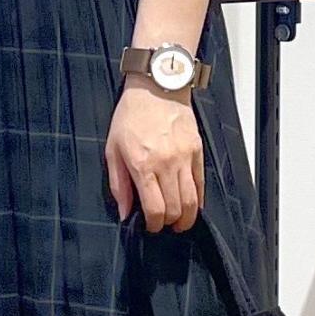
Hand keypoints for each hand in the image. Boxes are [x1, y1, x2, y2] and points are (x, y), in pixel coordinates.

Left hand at [105, 78, 204, 230]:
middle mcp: (166, 164)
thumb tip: (124, 213)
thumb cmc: (131, 116)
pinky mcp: (197, 151)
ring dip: (187, 217)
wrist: (156, 88)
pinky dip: (198, 200)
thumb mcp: (113, 149)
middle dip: (169, 223)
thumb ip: (119, 184)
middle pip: (176, 208)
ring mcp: (184, 158)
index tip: (149, 227)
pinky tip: (192, 206)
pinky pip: (201, 184)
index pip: (155, 208)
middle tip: (163, 225)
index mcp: (142, 165)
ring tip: (179, 222)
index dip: (153, 225)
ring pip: (192, 200)